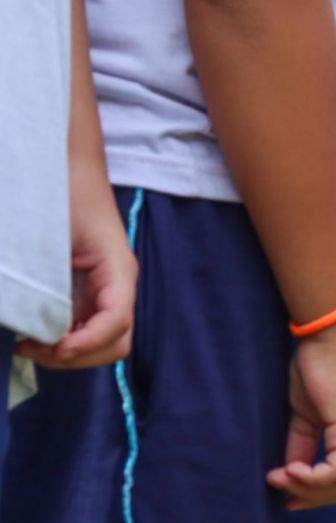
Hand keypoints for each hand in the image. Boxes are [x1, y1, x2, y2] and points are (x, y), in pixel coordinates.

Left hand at [16, 196, 136, 368]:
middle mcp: (117, 287)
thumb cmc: (60, 190)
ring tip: (28, 346)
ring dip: (69, 353)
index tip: (54, 348)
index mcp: (118, 270)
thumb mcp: (47, 233)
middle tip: (32, 350)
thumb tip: (27, 316)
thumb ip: (41, 276)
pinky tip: (33, 334)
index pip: (117, 320)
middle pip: (115, 342)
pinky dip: (62, 340)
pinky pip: (83, 328)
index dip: (88, 342)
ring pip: (102, 342)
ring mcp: (103, 292)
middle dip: (78, 355)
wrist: (64, 165)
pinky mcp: (87, 293)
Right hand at [267, 318, 335, 508]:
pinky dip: (311, 477)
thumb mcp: (305, 418)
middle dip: (309, 497)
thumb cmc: (316, 372)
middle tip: (278, 486)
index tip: (285, 493)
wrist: (325, 340)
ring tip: (278, 476)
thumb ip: (300, 446)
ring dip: (306, 489)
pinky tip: (288, 469)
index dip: (315, 496)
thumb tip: (288, 474)